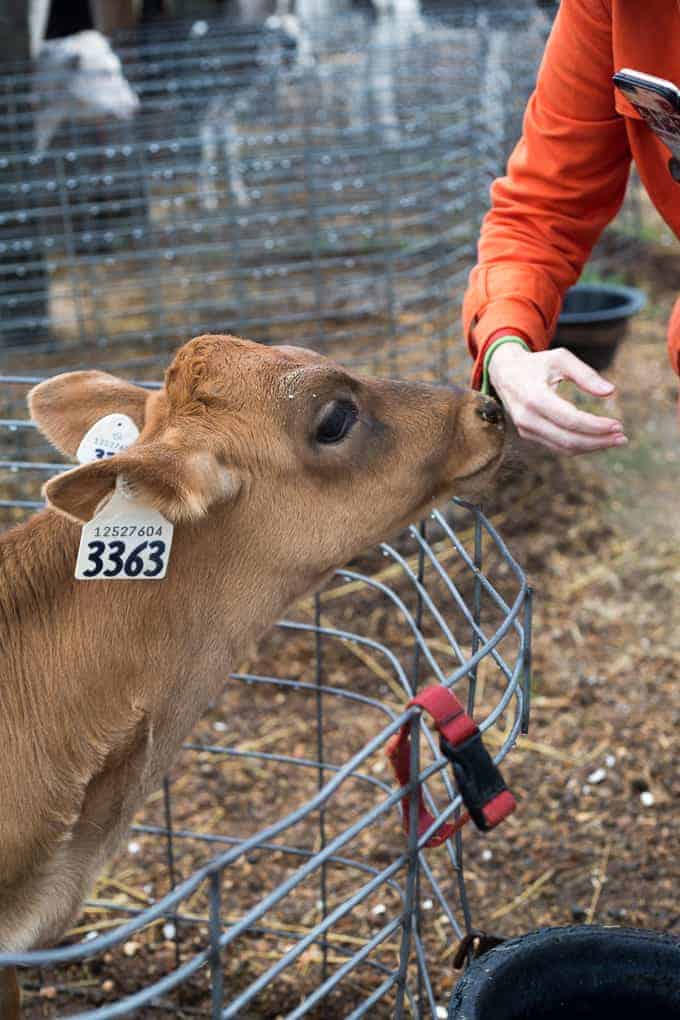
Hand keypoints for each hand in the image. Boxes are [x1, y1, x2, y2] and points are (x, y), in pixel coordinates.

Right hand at [487, 345, 627, 454]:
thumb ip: (586, 374)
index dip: (596, 426)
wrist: (504, 373)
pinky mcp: (528, 434)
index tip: (618, 425)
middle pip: (568, 439)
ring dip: (591, 447)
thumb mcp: (561, 359)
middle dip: (598, 441)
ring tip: (614, 441)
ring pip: (563, 448)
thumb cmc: (537, 364)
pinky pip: (557, 446)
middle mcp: (527, 418)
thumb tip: (610, 392)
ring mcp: (526, 429)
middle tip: (622, 438)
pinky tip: (597, 440)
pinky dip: (579, 446)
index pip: (571, 420)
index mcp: (534, 397)